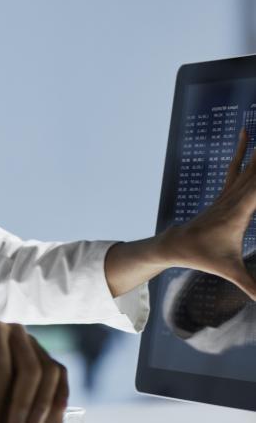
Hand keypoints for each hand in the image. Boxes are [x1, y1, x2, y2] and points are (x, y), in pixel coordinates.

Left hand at [0, 321, 66, 422]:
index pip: (0, 364)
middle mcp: (16, 331)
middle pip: (29, 368)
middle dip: (22, 403)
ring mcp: (33, 342)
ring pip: (48, 371)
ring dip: (42, 403)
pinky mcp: (44, 355)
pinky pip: (59, 372)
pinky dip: (59, 393)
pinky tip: (53, 414)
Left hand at [160, 128, 255, 298]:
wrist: (176, 244)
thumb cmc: (202, 256)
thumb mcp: (229, 271)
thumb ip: (252, 286)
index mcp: (239, 211)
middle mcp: (235, 197)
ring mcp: (228, 193)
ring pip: (249, 165)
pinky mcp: (225, 193)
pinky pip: (237, 167)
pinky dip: (244, 151)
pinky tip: (246, 135)